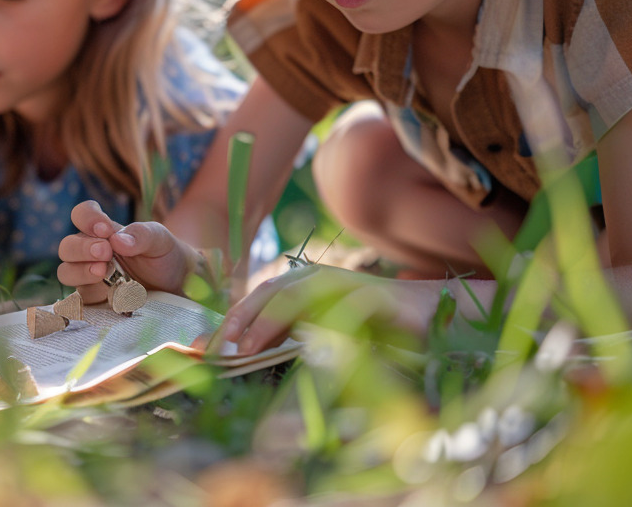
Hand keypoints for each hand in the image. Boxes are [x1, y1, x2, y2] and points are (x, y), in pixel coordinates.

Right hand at [57, 200, 195, 302]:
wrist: (176, 286)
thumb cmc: (164, 256)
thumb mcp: (160, 240)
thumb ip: (141, 235)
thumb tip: (117, 240)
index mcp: (103, 231)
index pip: (81, 214)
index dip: (87, 218)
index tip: (105, 229)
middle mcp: (90, 253)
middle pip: (67, 246)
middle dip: (82, 248)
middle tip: (105, 252)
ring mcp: (89, 278)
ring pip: (66, 272)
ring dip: (80, 271)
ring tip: (102, 272)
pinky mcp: (95, 301)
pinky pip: (77, 301)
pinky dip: (84, 298)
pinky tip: (102, 297)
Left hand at [202, 264, 446, 354]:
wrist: (429, 314)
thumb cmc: (371, 326)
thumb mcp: (321, 330)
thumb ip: (288, 334)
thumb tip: (245, 352)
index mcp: (302, 285)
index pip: (257, 300)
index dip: (230, 322)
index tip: (203, 349)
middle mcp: (319, 278)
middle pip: (270, 293)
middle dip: (239, 320)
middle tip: (216, 348)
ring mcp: (346, 284)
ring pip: (298, 297)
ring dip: (268, 321)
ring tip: (247, 346)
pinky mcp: (374, 298)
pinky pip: (341, 308)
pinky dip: (320, 323)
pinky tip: (304, 342)